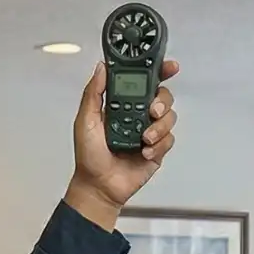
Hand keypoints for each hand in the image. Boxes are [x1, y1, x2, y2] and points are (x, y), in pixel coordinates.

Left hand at [65, 61, 179, 228]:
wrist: (98, 186)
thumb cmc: (89, 156)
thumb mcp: (85, 120)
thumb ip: (94, 92)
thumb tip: (101, 68)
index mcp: (122, 104)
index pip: (143, 82)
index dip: (158, 71)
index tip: (168, 67)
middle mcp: (138, 115)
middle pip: (162, 97)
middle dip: (162, 101)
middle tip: (152, 111)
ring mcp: (149, 132)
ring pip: (169, 118)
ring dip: (159, 127)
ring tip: (144, 138)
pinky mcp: (157, 149)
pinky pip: (169, 140)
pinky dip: (158, 145)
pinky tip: (144, 152)